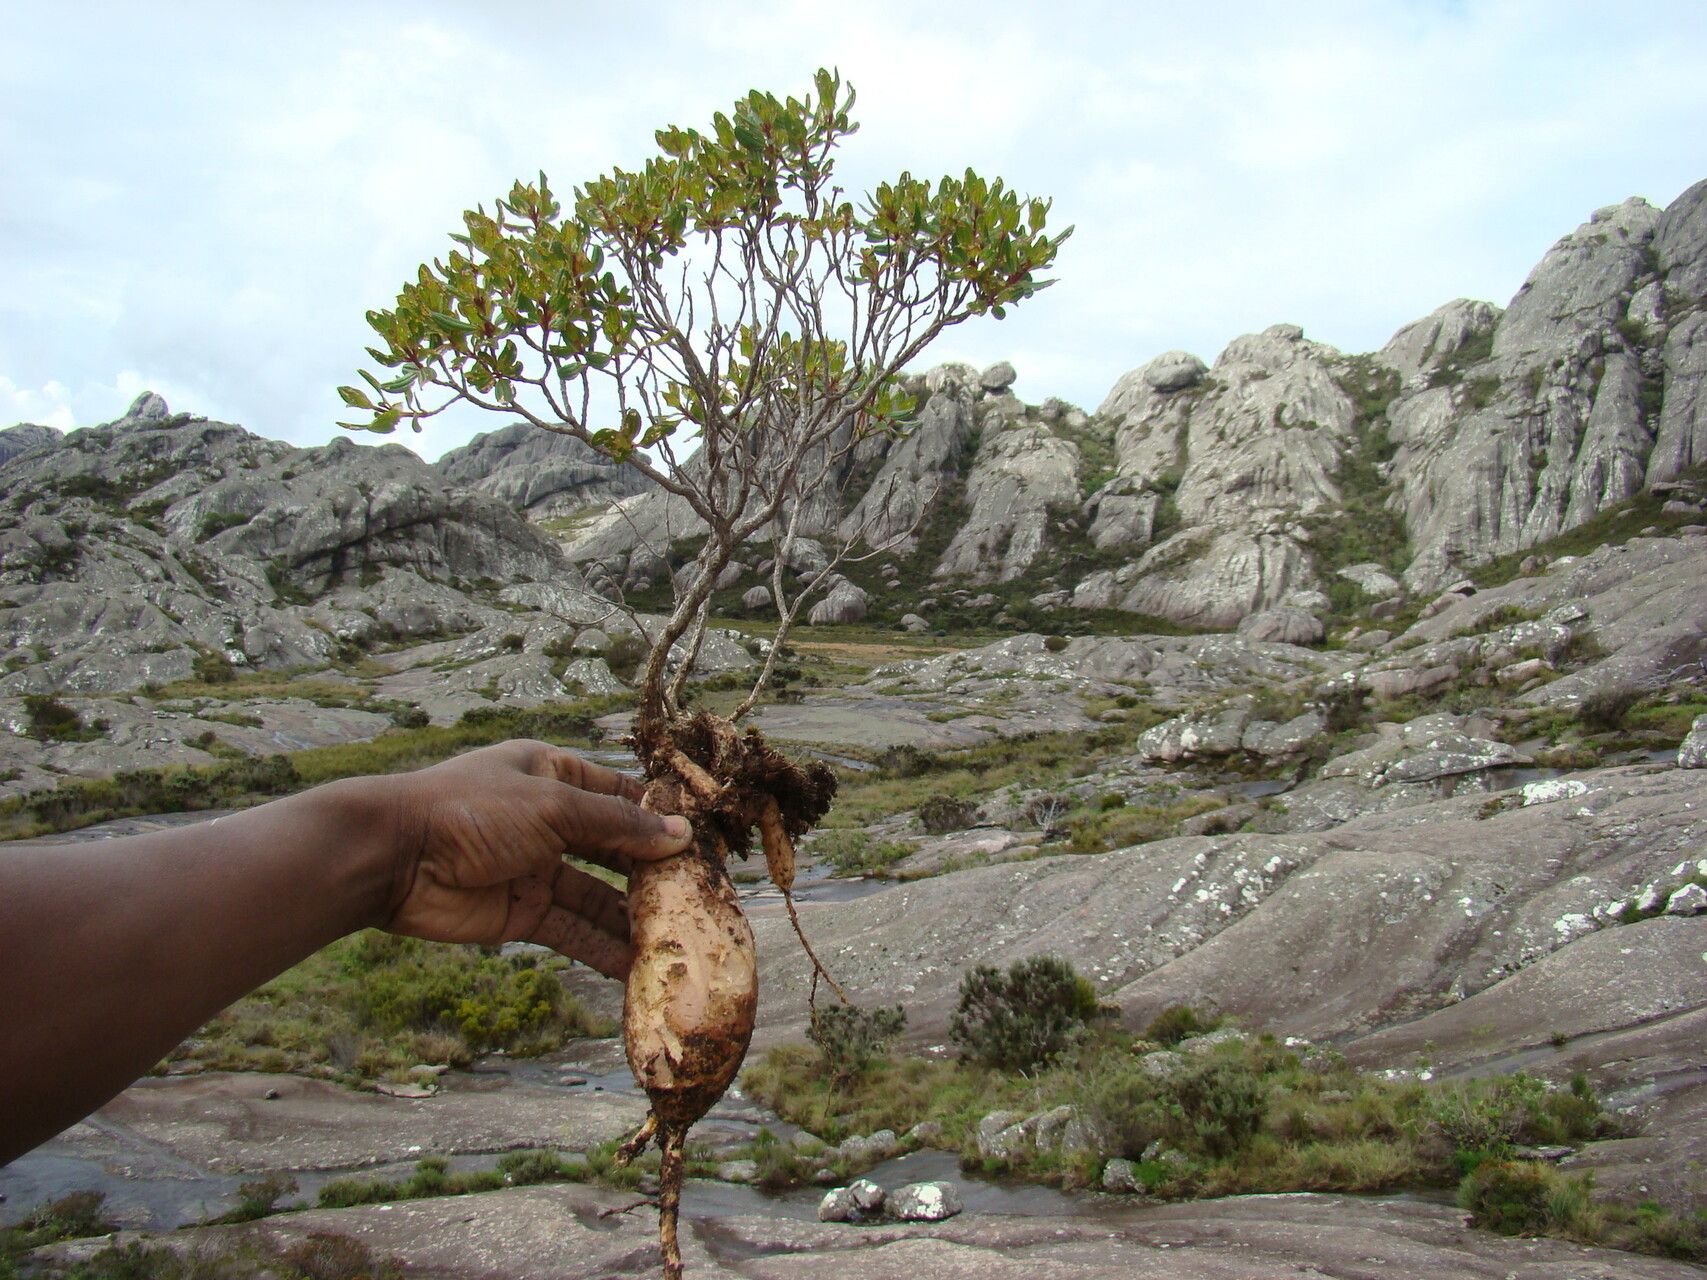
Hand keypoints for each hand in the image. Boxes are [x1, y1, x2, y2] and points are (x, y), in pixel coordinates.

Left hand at [379, 740, 691, 978]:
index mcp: (554, 774)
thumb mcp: (554, 805)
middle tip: (700, 899)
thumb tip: (680, 835)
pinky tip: (635, 966)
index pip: (621, 796)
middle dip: (653, 874)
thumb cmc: (471, 809)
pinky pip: (571, 930)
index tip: (705, 844)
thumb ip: (618, 825)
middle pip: (614, 849)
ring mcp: (535, 868)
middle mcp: (549, 820)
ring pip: (597, 896)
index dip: (661, 818)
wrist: (392, 858)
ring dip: (632, 919)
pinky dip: (601, 948)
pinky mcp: (520, 913)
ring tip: (676, 940)